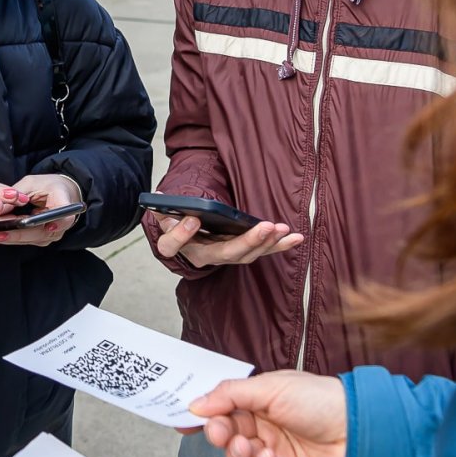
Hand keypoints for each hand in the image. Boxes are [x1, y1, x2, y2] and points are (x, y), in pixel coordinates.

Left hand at [0, 173, 82, 247]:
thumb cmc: (48, 186)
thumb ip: (19, 192)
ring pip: (29, 239)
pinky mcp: (40, 239)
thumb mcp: (34, 182)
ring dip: (9, 237)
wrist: (59, 194)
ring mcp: (50, 235)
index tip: (47, 226)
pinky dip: (8, 237)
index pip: (65, 218)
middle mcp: (60, 225)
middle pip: (40, 233)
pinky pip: (24, 240)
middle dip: (16, 233)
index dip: (57, 223)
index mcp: (65, 205)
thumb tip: (2, 202)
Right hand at [147, 211, 301, 267]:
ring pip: (247, 254)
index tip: (193, 219)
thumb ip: (163, 211)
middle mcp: (204, 256)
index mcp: (179, 246)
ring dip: (267, 242)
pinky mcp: (243, 253)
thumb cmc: (179, 224)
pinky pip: (262, 251)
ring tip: (281, 228)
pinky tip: (297, 238)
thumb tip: (158, 200)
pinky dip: (280, 245)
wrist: (192, 240)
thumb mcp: (166, 218)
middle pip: (225, 253)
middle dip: (247, 241)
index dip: (182, 234)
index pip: (174, 246)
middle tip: (264, 226)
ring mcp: (226, 256)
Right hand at [185, 371, 348, 456]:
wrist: (358, 433)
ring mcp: (272, 455)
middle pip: (226, 434)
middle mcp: (264, 428)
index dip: (204, 414)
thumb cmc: (323, 401)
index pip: (223, 409)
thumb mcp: (272, 386)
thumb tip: (197, 403)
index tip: (185, 419)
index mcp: (260, 402)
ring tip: (247, 445)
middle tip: (220, 431)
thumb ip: (231, 394)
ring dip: (236, 453)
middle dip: (218, 433)